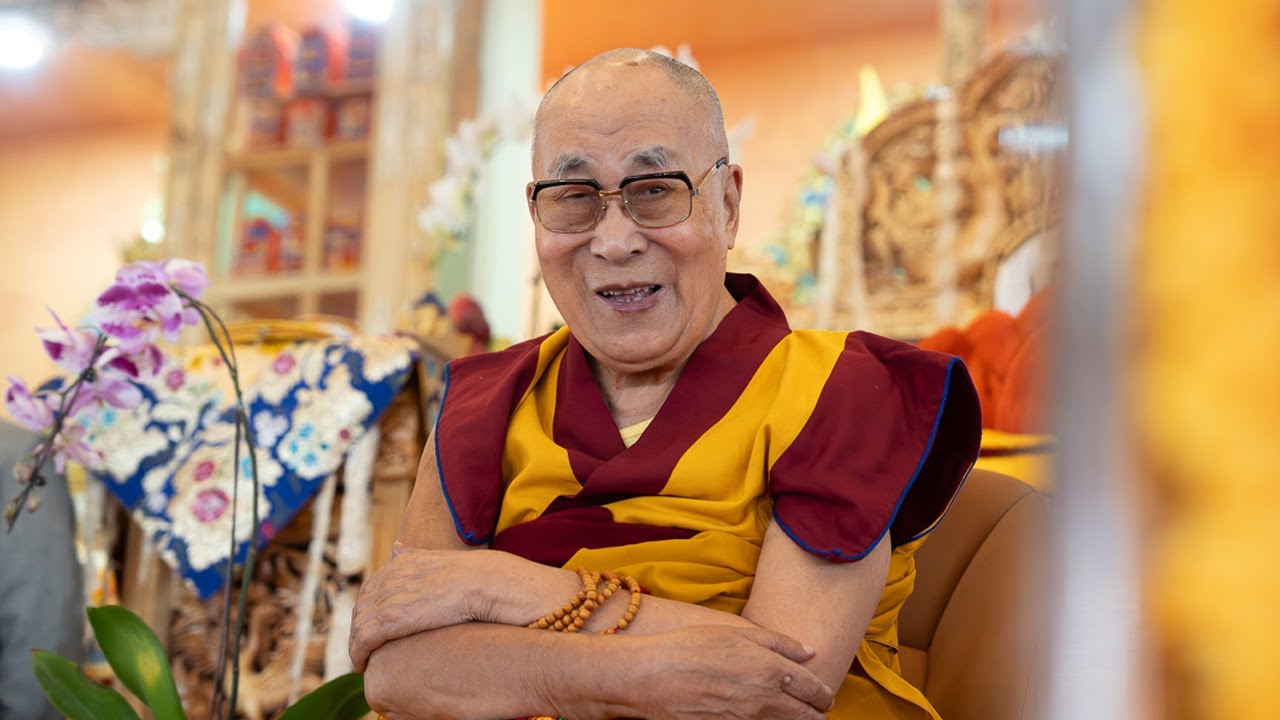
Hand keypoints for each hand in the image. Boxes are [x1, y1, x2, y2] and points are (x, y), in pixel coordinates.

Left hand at [349, 544, 488, 671]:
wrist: (480, 582)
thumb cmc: (470, 573)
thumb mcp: (436, 557)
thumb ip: (413, 554)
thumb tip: (396, 548)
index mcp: (399, 563)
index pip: (370, 589)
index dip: (366, 609)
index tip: (369, 625)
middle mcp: (388, 579)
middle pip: (361, 608)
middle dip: (358, 629)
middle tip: (362, 647)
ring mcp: (388, 599)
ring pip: (358, 626)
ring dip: (355, 646)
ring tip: (360, 661)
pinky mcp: (390, 620)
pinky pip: (364, 640)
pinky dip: (357, 654)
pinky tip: (361, 666)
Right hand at [632, 624, 835, 718]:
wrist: (652, 677)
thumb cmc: (690, 648)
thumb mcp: (736, 632)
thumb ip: (779, 642)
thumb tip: (811, 652)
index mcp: (771, 670)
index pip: (814, 690)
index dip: (824, 696)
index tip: (824, 697)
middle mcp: (765, 700)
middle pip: (807, 717)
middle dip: (816, 715)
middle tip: (817, 711)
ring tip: (792, 715)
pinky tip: (763, 718)